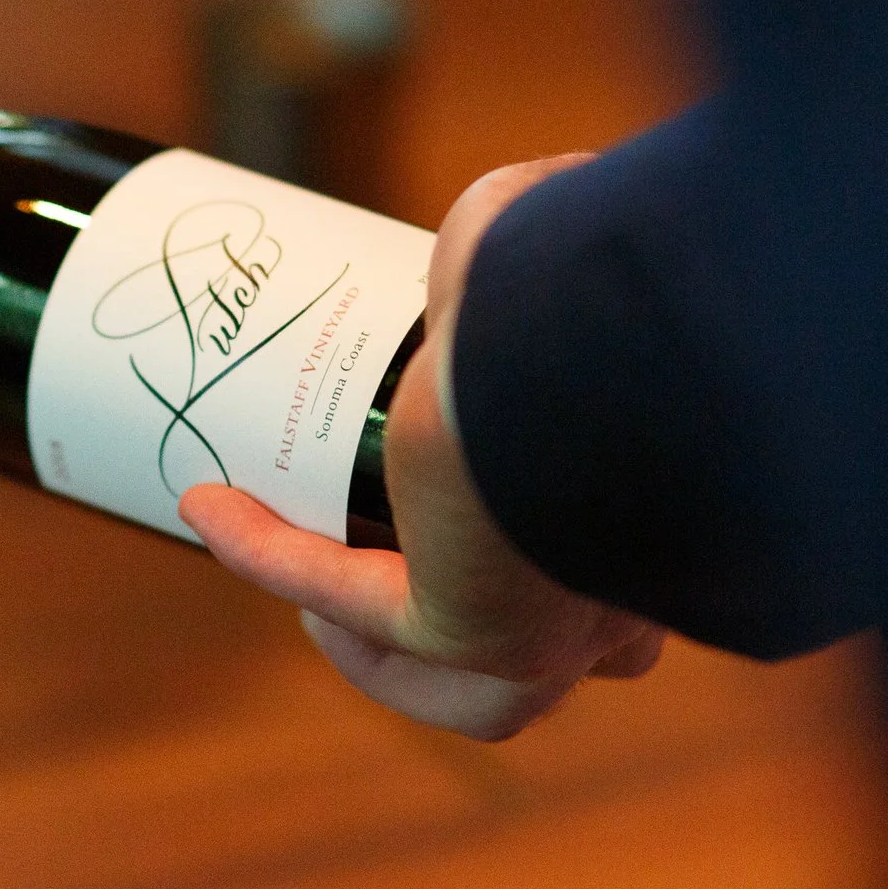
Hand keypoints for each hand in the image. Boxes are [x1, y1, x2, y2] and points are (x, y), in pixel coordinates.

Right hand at [178, 156, 664, 739]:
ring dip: (384, 656)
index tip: (476, 482)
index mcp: (675, 513)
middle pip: (558, 660)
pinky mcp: (469, 629)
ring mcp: (552, 627)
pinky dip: (275, 558)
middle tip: (396, 567)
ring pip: (466, 691)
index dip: (554, 545)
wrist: (616, 335)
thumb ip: (536, 230)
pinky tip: (212, 508)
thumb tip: (526, 197)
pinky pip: (353, 607)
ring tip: (319, 607)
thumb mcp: (560, 247)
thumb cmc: (622, 289)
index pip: (623, 562)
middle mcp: (627, 589)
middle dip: (483, 633)